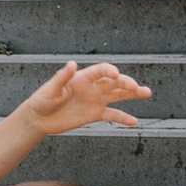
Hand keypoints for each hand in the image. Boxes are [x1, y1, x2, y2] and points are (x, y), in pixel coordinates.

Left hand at [18, 60, 149, 136]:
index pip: (101, 71)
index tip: (115, 75)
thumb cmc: (42, 101)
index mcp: (82, 78)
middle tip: (135, 87)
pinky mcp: (95, 114)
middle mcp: (92, 87)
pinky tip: (134, 122)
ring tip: (146, 93)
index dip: (109, 71)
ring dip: (132, 94)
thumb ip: (61, 77)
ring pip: (118, 95)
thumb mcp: (50, 89)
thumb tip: (71, 63)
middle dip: (125, 83)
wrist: (39, 119)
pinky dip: (123, 118)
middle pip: (114, 82)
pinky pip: (112, 115)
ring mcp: (95, 100)